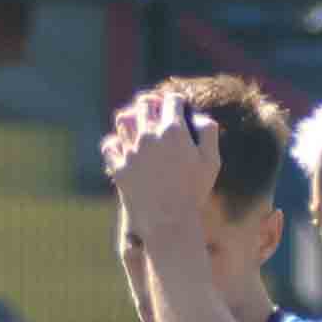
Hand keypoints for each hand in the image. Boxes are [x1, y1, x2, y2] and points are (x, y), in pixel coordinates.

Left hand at [103, 100, 222, 247]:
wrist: (170, 221)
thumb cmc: (194, 192)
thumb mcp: (211, 161)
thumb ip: (209, 133)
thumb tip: (200, 116)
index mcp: (173, 130)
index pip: (172, 100)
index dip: (176, 101)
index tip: (177, 107)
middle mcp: (149, 135)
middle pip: (144, 104)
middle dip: (152, 103)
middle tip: (155, 109)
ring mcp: (131, 151)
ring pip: (123, 119)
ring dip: (132, 118)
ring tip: (137, 125)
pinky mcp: (118, 167)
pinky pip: (110, 146)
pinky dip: (115, 143)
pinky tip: (122, 147)